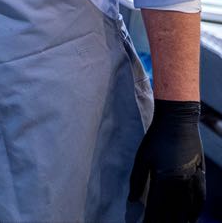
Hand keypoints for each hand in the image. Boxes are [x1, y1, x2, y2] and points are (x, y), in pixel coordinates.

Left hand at [129, 99, 204, 222]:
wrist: (178, 121)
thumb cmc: (156, 138)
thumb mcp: (142, 158)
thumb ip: (137, 181)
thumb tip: (132, 200)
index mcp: (165, 179)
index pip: (157, 209)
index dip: (151, 221)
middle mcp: (181, 184)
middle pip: (173, 213)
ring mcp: (193, 181)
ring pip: (188, 210)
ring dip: (180, 220)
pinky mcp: (201, 176)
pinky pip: (200, 200)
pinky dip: (195, 212)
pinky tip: (190, 219)